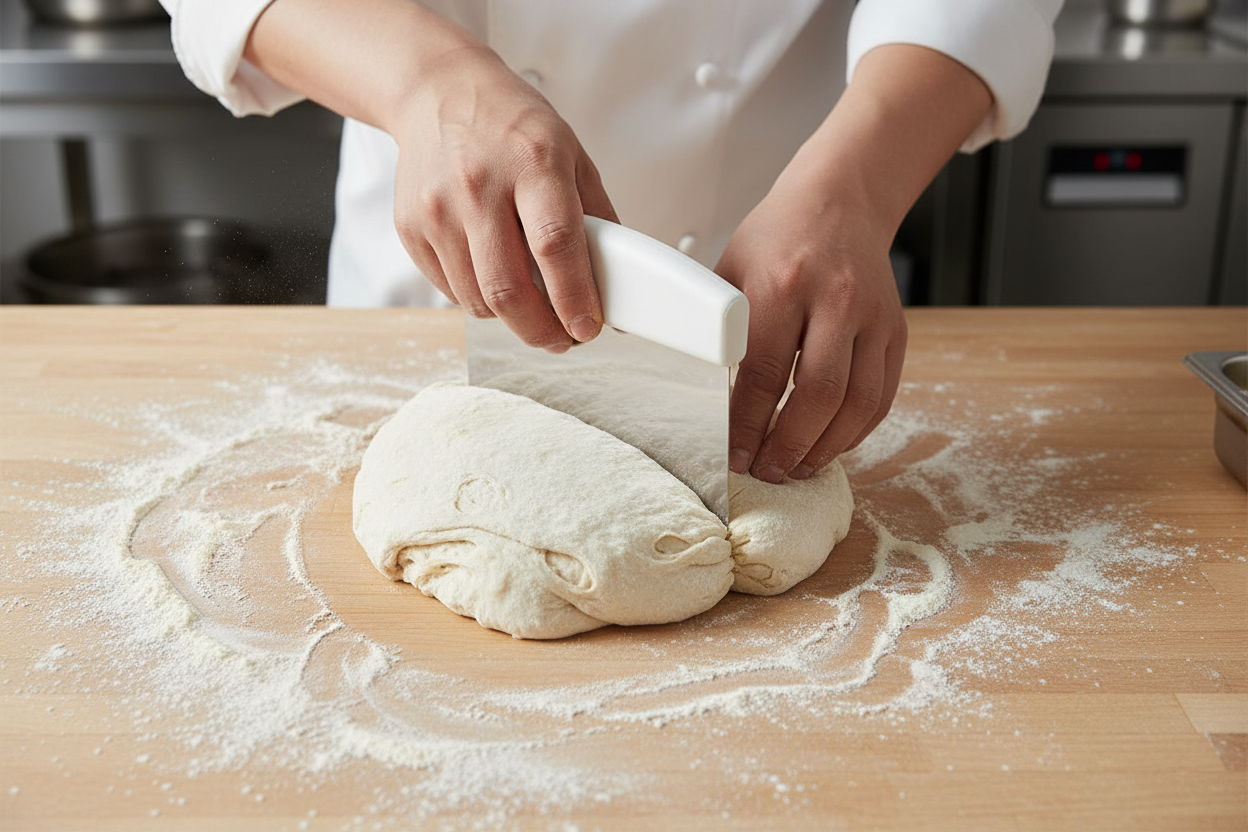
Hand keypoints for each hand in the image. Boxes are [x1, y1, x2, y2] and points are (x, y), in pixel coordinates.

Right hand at [391, 46, 617, 351]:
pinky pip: (451, 290)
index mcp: (532, 163)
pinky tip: (495, 278)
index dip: (573, 297)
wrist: (438, 93)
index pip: (554, 245)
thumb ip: (595, 217)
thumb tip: (616, 280)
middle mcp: (479, 186)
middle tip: (563, 340)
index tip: (588, 328)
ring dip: (512, 320)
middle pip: (508, 289)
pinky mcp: (411, 228)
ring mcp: (438, 209)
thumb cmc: (511, 125)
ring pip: (477, 300)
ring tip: (533, 309)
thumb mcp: (570, 154)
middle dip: (541, 331)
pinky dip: (480, 299)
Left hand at [717, 175, 906, 483]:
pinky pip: (882, 396)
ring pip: (858, 404)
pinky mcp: (896, 330)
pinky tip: (829, 444)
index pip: (762, 374)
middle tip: (768, 471)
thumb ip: (717, 327)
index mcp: (782, 285)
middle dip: (790, 446)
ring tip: (798, 468)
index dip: (748, 425)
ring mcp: (873, 316)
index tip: (736, 455)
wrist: (840, 199)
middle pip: (817, 396)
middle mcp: (835, 300)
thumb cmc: (777, 238)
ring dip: (827, 448)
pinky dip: (856, 430)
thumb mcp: (732, 269)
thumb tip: (689, 391)